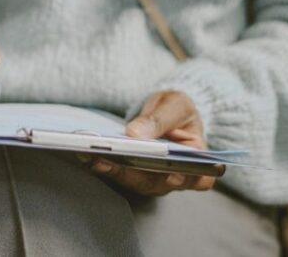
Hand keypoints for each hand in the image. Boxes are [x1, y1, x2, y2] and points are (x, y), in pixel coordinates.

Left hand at [81, 90, 216, 195]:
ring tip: (93, 157)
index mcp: (197, 159)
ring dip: (114, 172)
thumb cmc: (177, 109)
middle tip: (113, 163)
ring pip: (136, 182)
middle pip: (159, 183)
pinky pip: (121, 174)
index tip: (174, 175)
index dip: (189, 180)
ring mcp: (154, 177)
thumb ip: (159, 119)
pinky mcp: (135, 173)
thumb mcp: (175, 104)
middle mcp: (176, 174)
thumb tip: (135, 132)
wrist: (165, 110)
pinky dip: (104, 166)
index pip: (200, 177)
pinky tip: (87, 154)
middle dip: (134, 175)